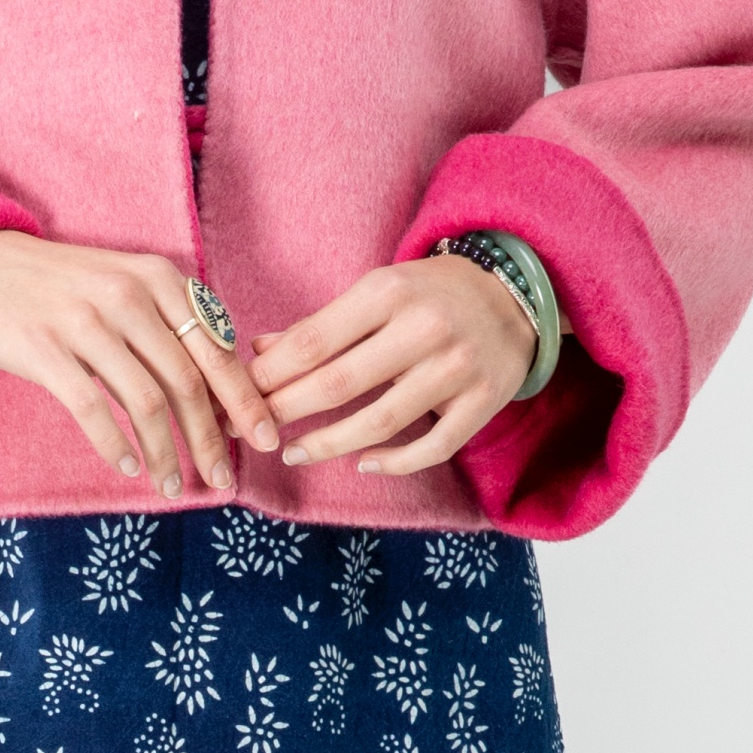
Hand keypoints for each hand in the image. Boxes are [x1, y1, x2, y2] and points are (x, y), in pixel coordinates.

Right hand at [0, 230, 279, 497]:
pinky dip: (116, 445)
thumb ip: (169, 324)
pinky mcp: (44, 348)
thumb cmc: (61, 284)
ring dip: (166, 453)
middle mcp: (127, 294)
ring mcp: (85, 321)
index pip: (215, 348)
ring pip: (146, 401)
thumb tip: (220, 390)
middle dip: (212, 438)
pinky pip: (92, 408)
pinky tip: (128, 465)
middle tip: (222, 479)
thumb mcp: (124, 284)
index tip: (265, 439)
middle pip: (187, 381)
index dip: (244, 399)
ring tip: (172, 485)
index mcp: (156, 277)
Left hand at [248, 255, 536, 475]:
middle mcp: (424, 329)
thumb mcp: (377, 289)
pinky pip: (432, 447)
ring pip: (381, 421)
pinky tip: (362, 463)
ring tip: (293, 453)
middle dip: (288, 409)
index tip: (239, 393)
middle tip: (252, 429)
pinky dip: (394, 462)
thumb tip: (260, 351)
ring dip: (329, 443)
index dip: (272, 372)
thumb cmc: (430, 293)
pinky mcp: (484, 403)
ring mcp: (457, 369)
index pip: (316, 339)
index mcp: (389, 292)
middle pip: (341, 382)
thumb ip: (321, 323)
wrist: (513, 294)